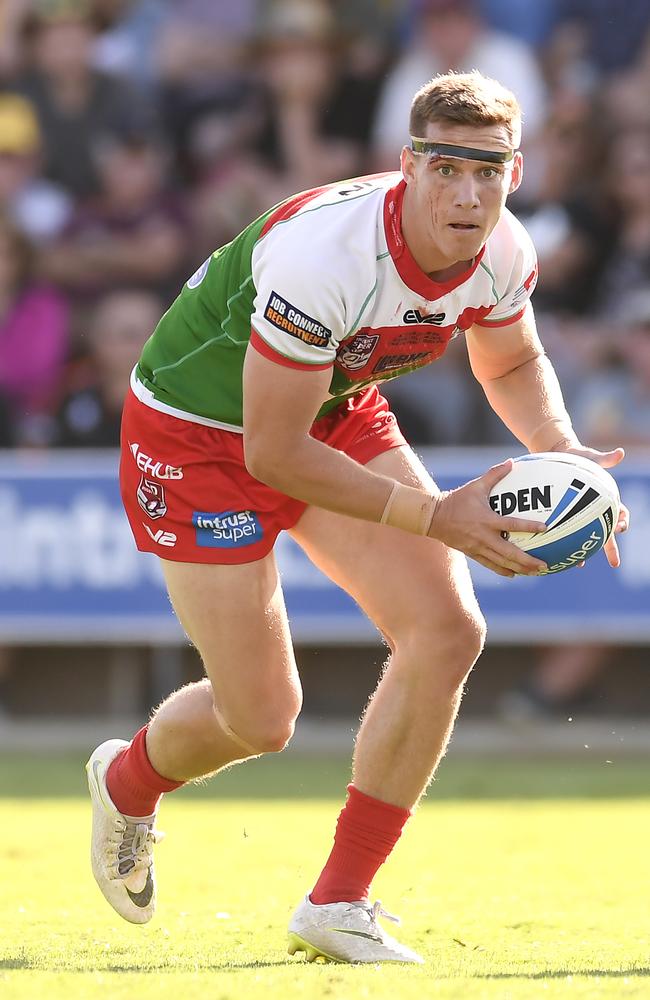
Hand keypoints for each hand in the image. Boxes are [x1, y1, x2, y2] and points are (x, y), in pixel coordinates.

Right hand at [428, 460, 547, 577]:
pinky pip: (490, 564)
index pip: (512, 524)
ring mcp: (478, 547)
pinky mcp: (472, 553)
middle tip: (544, 565)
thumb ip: (494, 474)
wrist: (434, 517)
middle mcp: (484, 536)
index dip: (529, 527)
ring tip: (535, 572)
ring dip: (519, 568)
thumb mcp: (476, 486)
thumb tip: (511, 462)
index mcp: (487, 519)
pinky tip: (514, 573)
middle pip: (509, 552)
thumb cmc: (457, 499)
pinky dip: (503, 570)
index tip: (545, 528)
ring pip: (502, 562)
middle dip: (528, 560)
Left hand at [552, 444, 629, 567]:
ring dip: (584, 551)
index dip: (622, 521)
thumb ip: (604, 458)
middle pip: (606, 533)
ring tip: (579, 564)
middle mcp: (594, 510)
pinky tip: (555, 553)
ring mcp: (579, 514)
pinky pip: (563, 530)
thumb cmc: (578, 456)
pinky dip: (562, 542)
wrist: (560, 455)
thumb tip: (620, 453)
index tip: (621, 527)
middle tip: (614, 562)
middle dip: (610, 548)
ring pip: (585, 537)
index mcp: (605, 499)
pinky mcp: (564, 514)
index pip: (620, 513)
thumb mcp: (591, 456)